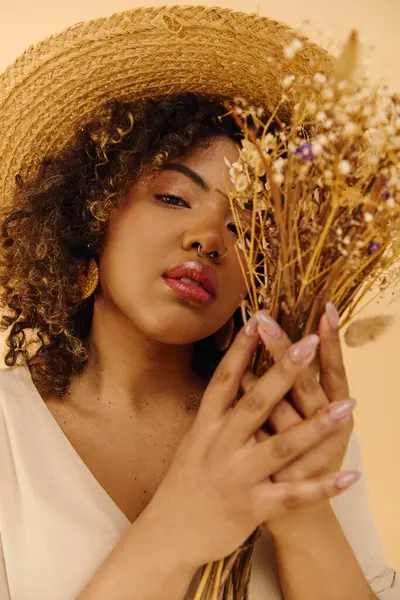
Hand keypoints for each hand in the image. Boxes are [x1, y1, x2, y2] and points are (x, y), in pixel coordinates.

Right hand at [147, 311, 357, 570]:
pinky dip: (323, 486)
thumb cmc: (186, 482)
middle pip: (256, 402)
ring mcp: (236, 476)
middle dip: (284, 371)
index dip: (241, 350)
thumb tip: (239, 380)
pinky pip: (293, 495)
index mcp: (206, 426)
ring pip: (281, 446)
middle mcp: (220, 445)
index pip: (224, 380)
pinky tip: (351, 475)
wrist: (168, 533)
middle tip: (309, 343)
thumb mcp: (195, 441)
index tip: (259, 319)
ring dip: (316, 425)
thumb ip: (218, 415)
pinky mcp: (251, 507)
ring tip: (347, 406)